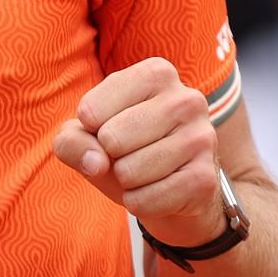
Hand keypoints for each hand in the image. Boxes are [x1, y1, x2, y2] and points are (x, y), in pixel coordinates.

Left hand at [52, 57, 224, 247]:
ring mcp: (202, 137)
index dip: (89, 130)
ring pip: (130, 171)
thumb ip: (71, 141)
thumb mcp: (87, 137)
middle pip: (111, 138)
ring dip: (126, 182)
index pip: (90, 110)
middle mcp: (186, 99)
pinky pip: (148, 199)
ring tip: (144, 172)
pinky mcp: (206, 177)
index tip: (109, 128)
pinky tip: (156, 192)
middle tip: (129, 155)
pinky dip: (140, 203)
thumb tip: (96, 162)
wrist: (174, 191)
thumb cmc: (124, 151)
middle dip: (109, 157)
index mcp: (156, 73)